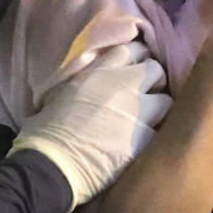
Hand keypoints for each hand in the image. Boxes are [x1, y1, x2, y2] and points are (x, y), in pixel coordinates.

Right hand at [9, 41, 171, 212]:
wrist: (51, 164)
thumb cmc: (45, 129)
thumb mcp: (63, 90)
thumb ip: (87, 78)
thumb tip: (93, 76)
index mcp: (100, 70)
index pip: (133, 48)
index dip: (136, 58)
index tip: (133, 68)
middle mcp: (124, 85)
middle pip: (156, 69)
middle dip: (152, 80)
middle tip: (143, 94)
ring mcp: (137, 112)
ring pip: (166, 100)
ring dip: (158, 107)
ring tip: (148, 119)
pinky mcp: (144, 139)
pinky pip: (161, 131)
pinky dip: (153, 135)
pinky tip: (143, 143)